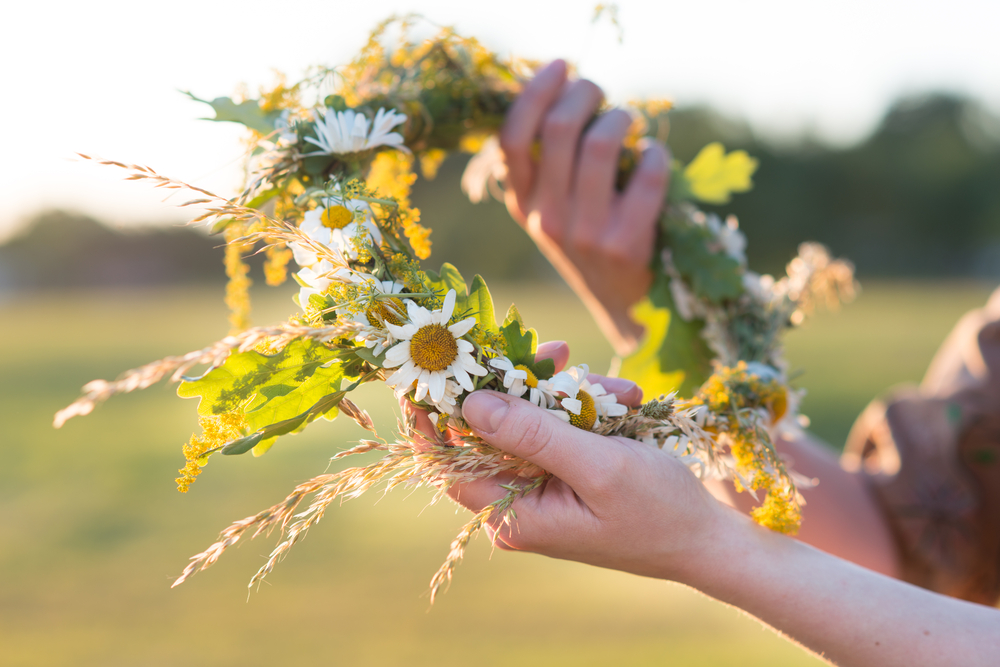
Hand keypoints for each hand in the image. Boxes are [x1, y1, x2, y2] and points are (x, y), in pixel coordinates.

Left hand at [448, 372, 728, 583]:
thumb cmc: (659, 513)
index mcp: (514, 514)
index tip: (432, 368)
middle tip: (557, 351)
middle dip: (525, 386)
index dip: (431, 418)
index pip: (447, 463)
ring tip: (622, 394)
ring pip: (531, 419)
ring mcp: (542, 485)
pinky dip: (589, 407)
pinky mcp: (566, 471)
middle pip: (492, 429)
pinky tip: (627, 402)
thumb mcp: (599, 468)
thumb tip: (471, 403)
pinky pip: (560, 425)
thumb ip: (535, 436)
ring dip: (571, 394)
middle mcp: (518, 501)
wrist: (708, 539)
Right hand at [500, 60, 670, 355]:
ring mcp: (584, 234)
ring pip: (600, 144)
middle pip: (557, 130)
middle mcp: (545, 220)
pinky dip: (654, 153)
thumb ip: (551, 164)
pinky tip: (654, 157)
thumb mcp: (554, 209)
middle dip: (585, 92)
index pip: (511, 139)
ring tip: (629, 121)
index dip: (534, 92)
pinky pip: (645, 174)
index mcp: (522, 206)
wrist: (624, 308)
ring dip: (621, 117)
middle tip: (600, 91)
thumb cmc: (592, 242)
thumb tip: (566, 94)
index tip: (560, 66)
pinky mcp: (624, 245)